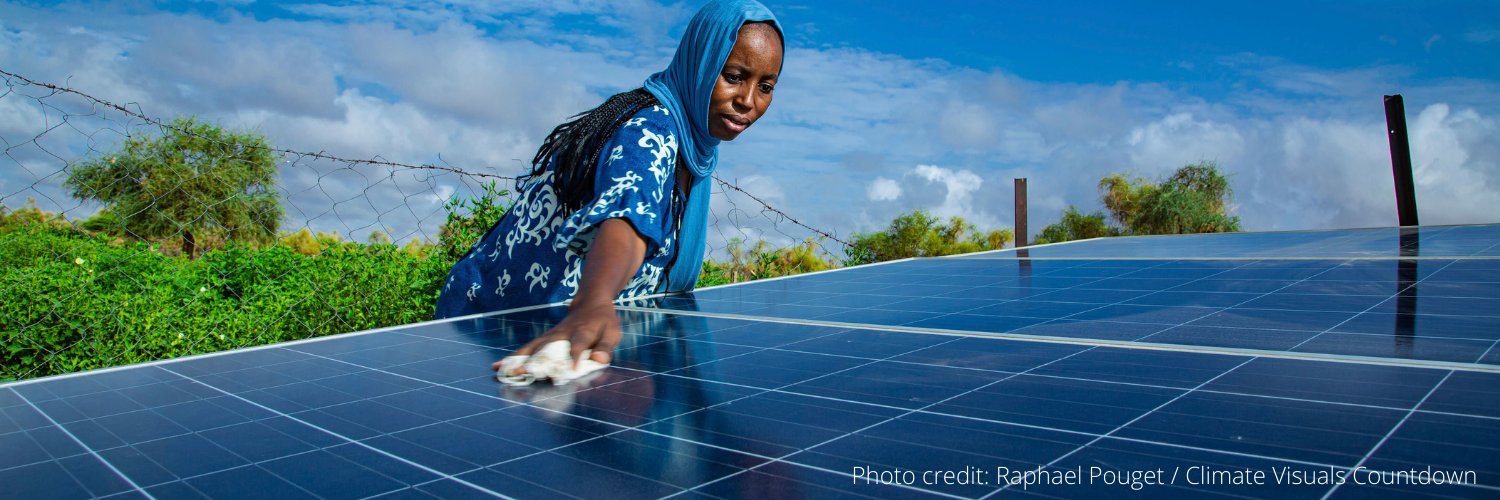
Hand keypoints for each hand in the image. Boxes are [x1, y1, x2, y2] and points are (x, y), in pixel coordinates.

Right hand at [492, 299, 620, 372]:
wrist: (590, 302)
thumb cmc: (603, 322)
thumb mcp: (612, 333)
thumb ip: (605, 348)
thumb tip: (600, 360)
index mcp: (583, 331)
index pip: (578, 344)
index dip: (575, 356)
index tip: (569, 371)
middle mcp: (563, 334)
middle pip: (547, 347)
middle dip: (535, 360)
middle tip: (521, 372)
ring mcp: (551, 336)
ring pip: (532, 348)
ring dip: (517, 359)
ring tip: (501, 370)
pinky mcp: (544, 339)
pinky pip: (528, 349)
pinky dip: (514, 357)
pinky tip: (499, 366)